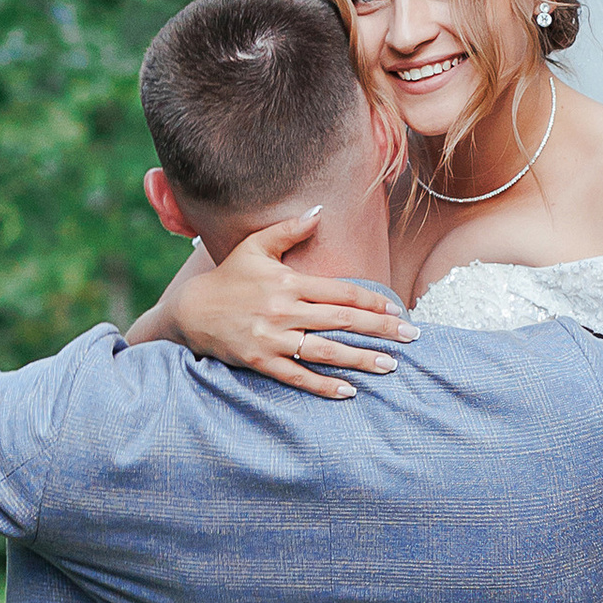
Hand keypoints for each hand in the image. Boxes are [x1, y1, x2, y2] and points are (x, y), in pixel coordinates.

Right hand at [132, 216, 411, 397]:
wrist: (190, 310)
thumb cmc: (228, 277)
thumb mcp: (255, 246)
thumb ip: (289, 229)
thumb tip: (318, 211)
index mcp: (289, 282)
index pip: (341, 291)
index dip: (372, 301)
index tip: (398, 309)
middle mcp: (284, 311)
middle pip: (342, 321)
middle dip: (380, 329)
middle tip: (412, 336)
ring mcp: (272, 338)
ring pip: (325, 351)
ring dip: (360, 359)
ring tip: (390, 366)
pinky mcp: (260, 361)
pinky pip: (296, 376)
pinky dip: (323, 386)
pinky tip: (349, 392)